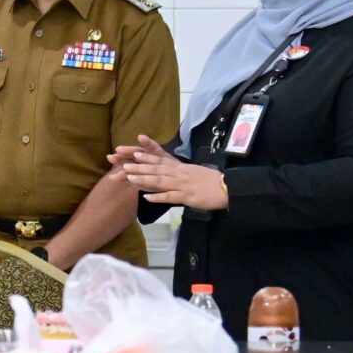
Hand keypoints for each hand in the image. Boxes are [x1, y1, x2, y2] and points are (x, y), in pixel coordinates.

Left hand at [111, 136, 225, 210]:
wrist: (227, 187)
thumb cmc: (212, 182)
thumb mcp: (194, 174)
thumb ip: (182, 173)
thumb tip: (172, 174)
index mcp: (181, 168)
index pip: (161, 161)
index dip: (147, 158)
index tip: (134, 154)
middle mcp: (180, 174)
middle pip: (156, 170)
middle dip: (140, 167)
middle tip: (125, 165)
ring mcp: (182, 185)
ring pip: (160, 181)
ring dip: (144, 179)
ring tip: (130, 178)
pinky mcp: (187, 196)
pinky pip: (170, 197)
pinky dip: (158, 197)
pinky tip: (146, 198)